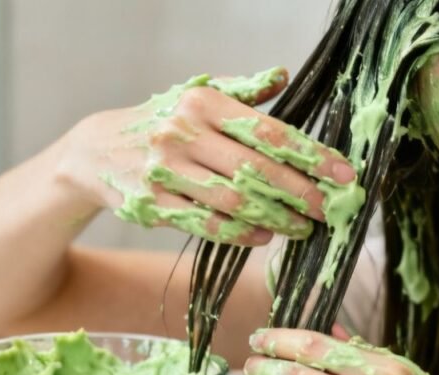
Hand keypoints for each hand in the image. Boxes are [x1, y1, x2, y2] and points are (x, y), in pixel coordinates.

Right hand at [55, 67, 356, 245]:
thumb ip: (242, 90)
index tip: (343, 173)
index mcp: (202, 102)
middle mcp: (183, 132)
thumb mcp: (195, 95)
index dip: (311, 155)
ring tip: (302, 226)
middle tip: (330, 209)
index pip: (269, 131)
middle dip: (300, 193)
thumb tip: (283, 75)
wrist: (95, 152)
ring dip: (275, 218)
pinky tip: (263, 236)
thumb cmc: (161, 121)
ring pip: (234, 201)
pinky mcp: (152, 203)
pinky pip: (206, 223)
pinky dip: (239, 232)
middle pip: (256, 170)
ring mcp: (165, 170)